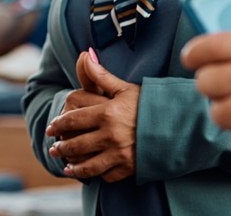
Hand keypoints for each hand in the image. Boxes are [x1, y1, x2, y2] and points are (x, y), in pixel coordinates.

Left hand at [45, 51, 139, 181]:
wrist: (179, 125)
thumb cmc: (150, 104)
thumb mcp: (125, 88)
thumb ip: (101, 76)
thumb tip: (85, 55)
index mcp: (106, 114)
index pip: (72, 120)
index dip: (58, 124)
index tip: (50, 128)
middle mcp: (110, 136)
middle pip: (76, 144)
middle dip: (62, 147)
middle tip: (54, 148)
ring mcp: (119, 154)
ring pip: (88, 165)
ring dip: (74, 166)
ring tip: (66, 166)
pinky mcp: (130, 168)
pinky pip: (107, 175)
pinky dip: (97, 175)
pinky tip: (91, 173)